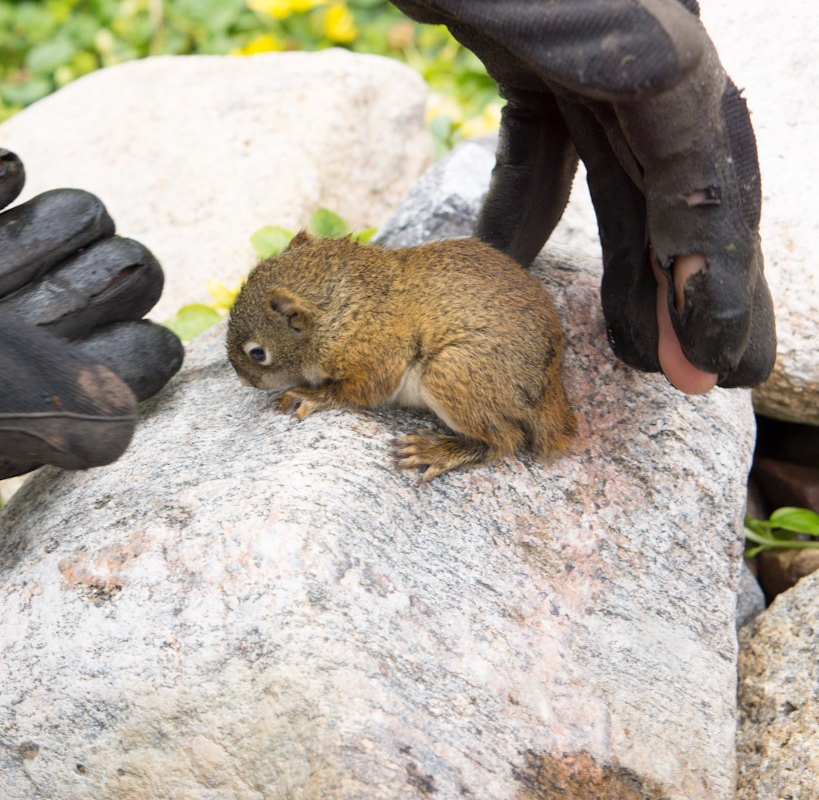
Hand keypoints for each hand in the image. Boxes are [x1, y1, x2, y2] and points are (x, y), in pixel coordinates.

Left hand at [390, 0, 774, 391]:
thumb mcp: (532, 6)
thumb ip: (632, 68)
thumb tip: (683, 151)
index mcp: (648, 23)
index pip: (706, 154)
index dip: (716, 260)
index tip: (715, 350)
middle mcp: (634, 31)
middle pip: (684, 174)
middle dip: (693, 282)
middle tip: (705, 380)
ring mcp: (583, 39)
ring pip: (626, 172)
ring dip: (632, 262)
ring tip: (636, 353)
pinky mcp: (529, 49)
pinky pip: (552, 144)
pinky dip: (539, 208)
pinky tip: (516, 267)